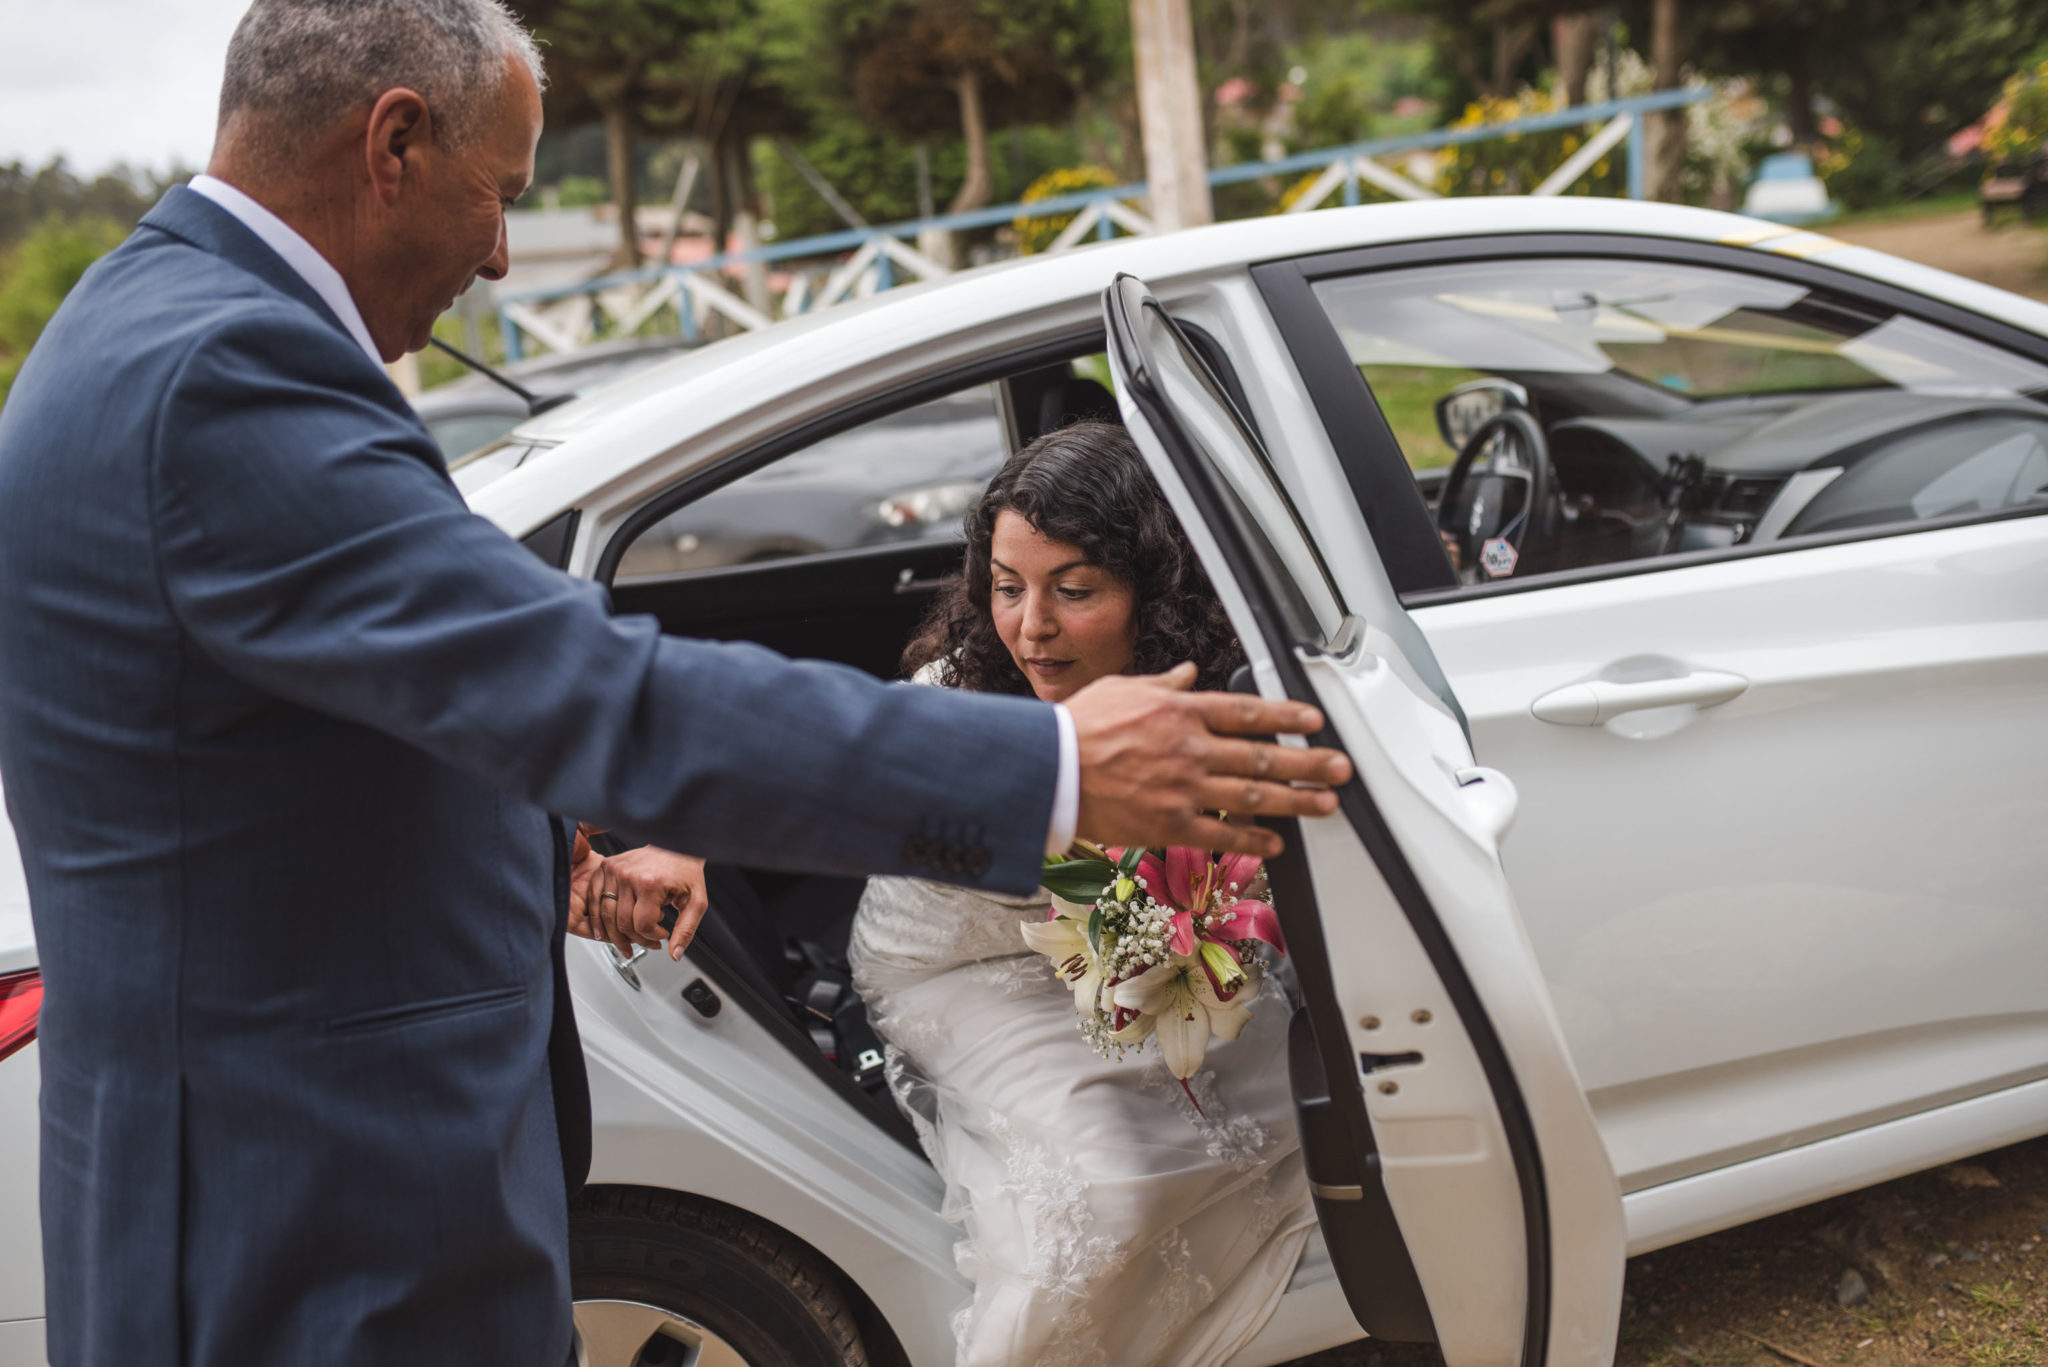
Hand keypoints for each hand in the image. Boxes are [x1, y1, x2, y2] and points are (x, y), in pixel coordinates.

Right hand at [569, 841, 708, 960]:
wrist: (676, 843)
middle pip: (623, 923)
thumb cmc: (686, 870)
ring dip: (616, 935)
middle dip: (637, 939)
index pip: (642, 925)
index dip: (653, 937)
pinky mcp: (606, 867)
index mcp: (650, 883)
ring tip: (627, 943)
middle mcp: (629, 875)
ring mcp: (615, 870)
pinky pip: (594, 898)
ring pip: (606, 915)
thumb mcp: (696, 901)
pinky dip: (596, 918)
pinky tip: (602, 931)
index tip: (662, 933)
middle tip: (648, 940)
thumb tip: (675, 954)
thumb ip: (686, 930)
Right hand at [1065, 663, 1350, 857]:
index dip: (1287, 717)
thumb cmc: (1078, 729)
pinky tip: (1275, 843)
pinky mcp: (1169, 824)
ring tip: (1325, 804)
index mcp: (1180, 712)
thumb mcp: (1123, 690)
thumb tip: (1188, 675)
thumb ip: (1164, 686)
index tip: (1314, 722)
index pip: (1248, 712)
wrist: (1049, 771)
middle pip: (1263, 758)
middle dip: (1309, 764)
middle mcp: (1190, 749)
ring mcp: (1183, 788)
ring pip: (1253, 798)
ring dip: (1296, 801)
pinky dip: (1252, 840)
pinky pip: (1221, 834)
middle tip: (1340, 768)